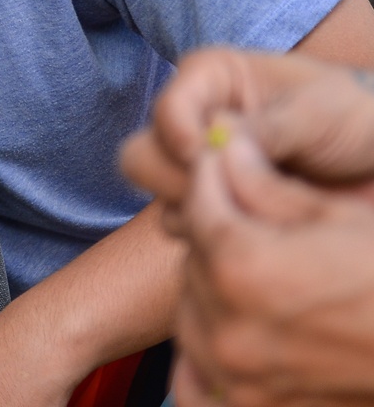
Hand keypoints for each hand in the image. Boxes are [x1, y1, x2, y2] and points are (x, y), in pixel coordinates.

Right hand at [123, 48, 373, 219]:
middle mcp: (191, 121)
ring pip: (158, 196)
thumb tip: (217, 141)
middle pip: (142, 155)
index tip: (207, 159)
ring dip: (197, 212)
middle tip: (225, 196)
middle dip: (177, 181)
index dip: (179, 137)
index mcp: (210, 80)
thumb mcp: (323, 111)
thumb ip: (272, 125)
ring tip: (253, 215)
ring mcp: (197, 168)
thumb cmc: (355, 119)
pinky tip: (255, 231)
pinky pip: (185, 227)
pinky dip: (212, 235)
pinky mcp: (210, 205)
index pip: (167, 108)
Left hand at [171, 130, 373, 405]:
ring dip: (208, 287)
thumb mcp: (341, 216)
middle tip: (249, 217)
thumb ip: (267, 185)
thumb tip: (225, 148)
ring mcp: (240, 376)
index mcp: (244, 269)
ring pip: (191, 312)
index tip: (226, 163)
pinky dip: (203, 360)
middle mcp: (231, 328)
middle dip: (216, 231)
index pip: (199, 205)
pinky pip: (197, 383)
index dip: (213, 175)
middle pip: (193, 259)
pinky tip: (230, 334)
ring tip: (251, 271)